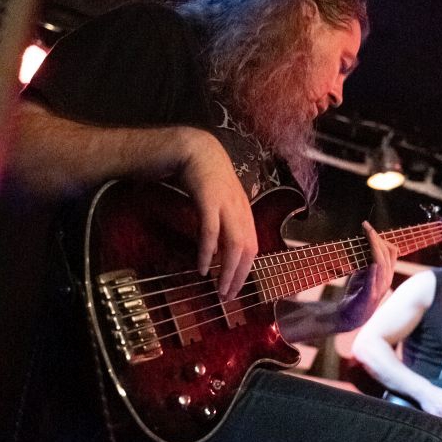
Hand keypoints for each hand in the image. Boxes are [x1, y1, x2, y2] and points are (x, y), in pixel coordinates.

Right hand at [177, 129, 257, 297]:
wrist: (189, 145)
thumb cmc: (201, 174)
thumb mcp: (215, 201)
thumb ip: (219, 225)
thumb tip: (215, 252)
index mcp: (243, 209)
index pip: (252, 246)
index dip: (245, 270)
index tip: (236, 288)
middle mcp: (240, 207)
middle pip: (248, 249)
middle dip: (240, 276)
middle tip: (229, 296)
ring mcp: (226, 202)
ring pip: (234, 243)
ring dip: (228, 270)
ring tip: (220, 288)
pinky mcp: (209, 197)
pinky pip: (211, 230)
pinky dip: (207, 251)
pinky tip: (202, 267)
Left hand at [336, 221, 397, 331]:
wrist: (349, 316)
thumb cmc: (357, 294)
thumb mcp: (363, 274)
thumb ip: (367, 261)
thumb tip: (365, 243)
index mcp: (386, 274)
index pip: (391, 252)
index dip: (381, 238)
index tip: (368, 227)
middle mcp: (386, 280)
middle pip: (387, 255)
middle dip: (377, 239)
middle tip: (366, 226)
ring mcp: (379, 289)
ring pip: (382, 265)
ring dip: (375, 249)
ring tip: (369, 236)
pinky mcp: (369, 297)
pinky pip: (374, 284)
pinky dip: (373, 273)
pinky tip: (372, 264)